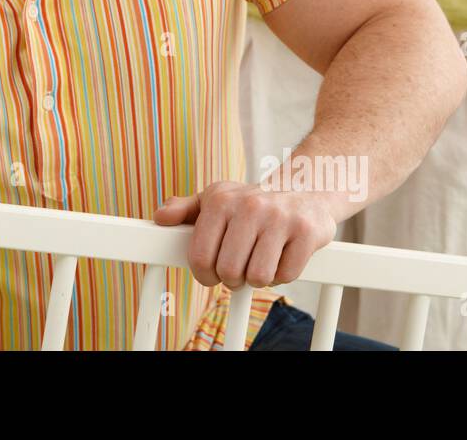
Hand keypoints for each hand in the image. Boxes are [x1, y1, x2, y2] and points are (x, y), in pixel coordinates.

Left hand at [153, 181, 336, 288]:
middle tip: (239, 268)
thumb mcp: (216, 199)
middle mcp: (250, 207)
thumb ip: (185, 210)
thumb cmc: (252, 201)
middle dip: (232, 279)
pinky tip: (281, 257)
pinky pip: (286, 275)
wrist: (306, 188)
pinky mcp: (307, 232)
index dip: (204, 275)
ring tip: (259, 262)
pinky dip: (282, 275)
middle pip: (229, 271)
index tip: (212, 274)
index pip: (200, 257)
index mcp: (221, 201)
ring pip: (258, 277)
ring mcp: (280, 219)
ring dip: (257, 279)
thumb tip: (160, 218)